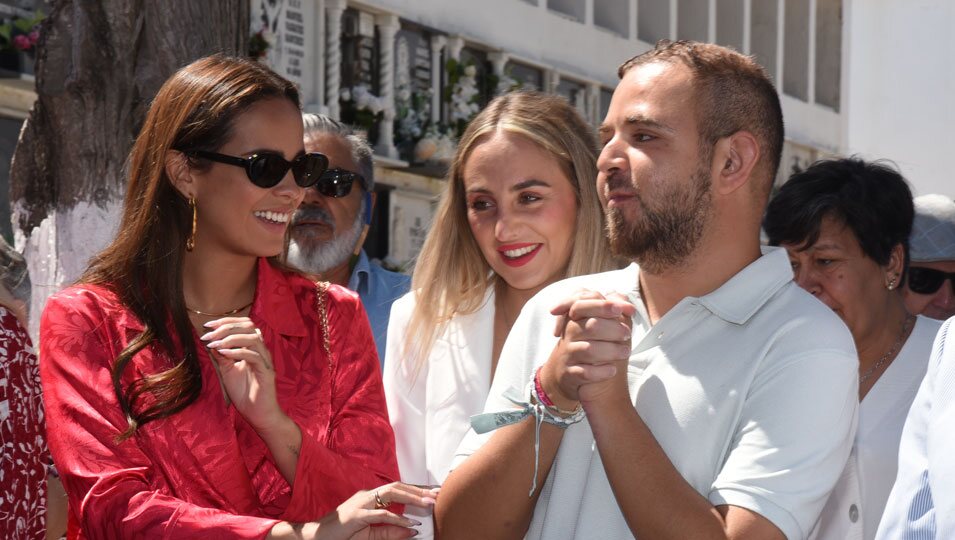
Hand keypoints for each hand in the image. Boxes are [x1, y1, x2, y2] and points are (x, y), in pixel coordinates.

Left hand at [200, 317, 281, 429]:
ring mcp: (265, 360)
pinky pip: (254, 356)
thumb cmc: (244, 394)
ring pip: (253, 338)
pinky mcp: (266, 372)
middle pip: (249, 326)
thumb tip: (211, 343)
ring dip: (231, 338)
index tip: (208, 326)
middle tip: (209, 334)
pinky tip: (224, 353)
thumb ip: (222, 358)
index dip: (226, 322)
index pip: (243, 325)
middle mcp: (261, 351)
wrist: (257, 414)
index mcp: (253, 349)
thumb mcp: (227, 372)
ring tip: (214, 344)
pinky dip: (237, 352)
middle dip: (226, 327)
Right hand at [315, 482, 438, 539]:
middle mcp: (366, 496)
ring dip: (412, 498)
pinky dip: (396, 517)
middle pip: (397, 487)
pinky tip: (408, 521)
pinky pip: (379, 514)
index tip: (434, 491)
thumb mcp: (370, 535)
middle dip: (419, 490)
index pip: (397, 489)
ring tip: (428, 503)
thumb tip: (412, 529)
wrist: (314, 538)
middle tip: (437, 495)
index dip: (416, 488)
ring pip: (390, 493)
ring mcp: (360, 504)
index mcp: (370, 498)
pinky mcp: (356, 515)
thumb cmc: (341, 535)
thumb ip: (390, 531)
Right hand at [541, 290, 633, 407]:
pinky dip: (602, 372)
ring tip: (626, 352)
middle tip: (627, 334)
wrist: (567, 374)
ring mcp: (567, 355)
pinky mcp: (569, 374)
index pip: (582, 305)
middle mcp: (568, 335)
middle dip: (614, 329)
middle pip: (591, 326)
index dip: (603, 306)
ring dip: (612, 351)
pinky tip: (612, 370)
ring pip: (589, 350)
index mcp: (574, 319)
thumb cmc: (588, 344)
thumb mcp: (596, 325)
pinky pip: (585, 372)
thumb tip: (630, 307)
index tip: (621, 311)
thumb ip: (611, 312)